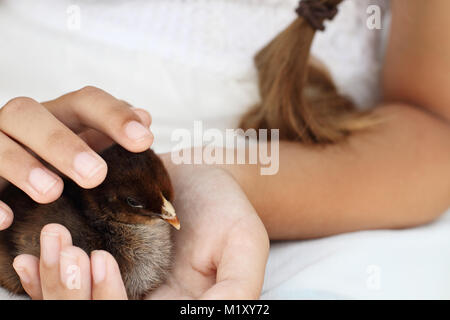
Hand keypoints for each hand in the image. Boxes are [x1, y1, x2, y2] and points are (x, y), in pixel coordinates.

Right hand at [0, 86, 152, 229]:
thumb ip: (111, 133)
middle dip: (61, 143)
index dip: (114, 116)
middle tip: (95, 175)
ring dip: (23, 166)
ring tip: (51, 192)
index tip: (144, 139)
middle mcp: (20, 123)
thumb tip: (144, 117)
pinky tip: (6, 219)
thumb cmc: (58, 161)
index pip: (85, 101)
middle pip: (29, 114)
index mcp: (57, 114)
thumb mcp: (88, 146)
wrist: (9, 181)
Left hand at [12, 160, 267, 299]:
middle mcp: (144, 303)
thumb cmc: (228, 207)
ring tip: (50, 242)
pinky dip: (40, 278)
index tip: (99, 260)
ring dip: (51, 283)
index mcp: (176, 308)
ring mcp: (119, 287)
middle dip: (69, 295)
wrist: (204, 176)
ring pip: (72, 305)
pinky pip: (63, 284)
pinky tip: (28, 257)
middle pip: (94, 316)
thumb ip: (235, 288)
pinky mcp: (100, 264)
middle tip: (67, 251)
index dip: (106, 303)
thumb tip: (209, 316)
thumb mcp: (244, 244)